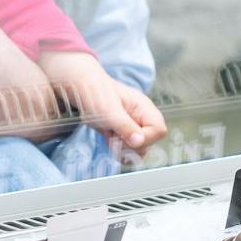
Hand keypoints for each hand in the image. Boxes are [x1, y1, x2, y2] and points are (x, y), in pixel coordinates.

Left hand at [39, 51, 160, 150]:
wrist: (81, 89)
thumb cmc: (95, 93)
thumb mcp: (109, 111)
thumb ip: (126, 127)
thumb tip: (140, 142)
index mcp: (144, 108)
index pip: (158, 130)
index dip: (145, 138)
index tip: (125, 138)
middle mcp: (142, 118)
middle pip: (149, 143)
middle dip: (130, 145)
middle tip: (113, 136)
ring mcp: (134, 127)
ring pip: (140, 150)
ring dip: (123, 149)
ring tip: (109, 136)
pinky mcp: (125, 134)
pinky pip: (130, 151)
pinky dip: (119, 151)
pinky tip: (109, 140)